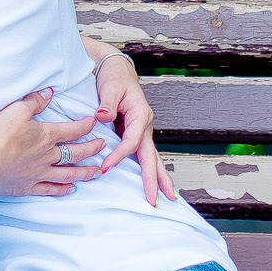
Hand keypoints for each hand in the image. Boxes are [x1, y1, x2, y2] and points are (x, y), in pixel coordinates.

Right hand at [0, 88, 106, 196]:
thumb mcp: (16, 111)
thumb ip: (35, 101)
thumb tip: (50, 91)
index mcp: (46, 136)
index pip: (73, 130)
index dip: (86, 125)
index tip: (94, 123)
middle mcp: (48, 156)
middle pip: (76, 153)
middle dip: (92, 149)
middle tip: (103, 146)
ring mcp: (40, 173)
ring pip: (69, 173)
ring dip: (85, 172)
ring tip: (97, 172)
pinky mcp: (29, 186)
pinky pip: (51, 189)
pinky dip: (62, 189)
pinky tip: (71, 189)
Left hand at [93, 53, 174, 205]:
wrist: (118, 71)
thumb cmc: (113, 78)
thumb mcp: (109, 87)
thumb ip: (106, 103)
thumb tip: (102, 117)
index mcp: (141, 114)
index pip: (132, 141)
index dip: (119, 155)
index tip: (105, 167)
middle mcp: (146, 124)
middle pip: (151, 155)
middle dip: (154, 179)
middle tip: (154, 199)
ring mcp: (145, 130)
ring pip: (153, 157)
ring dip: (160, 178)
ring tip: (169, 197)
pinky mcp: (139, 134)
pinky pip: (146, 154)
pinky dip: (152, 170)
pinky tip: (156, 183)